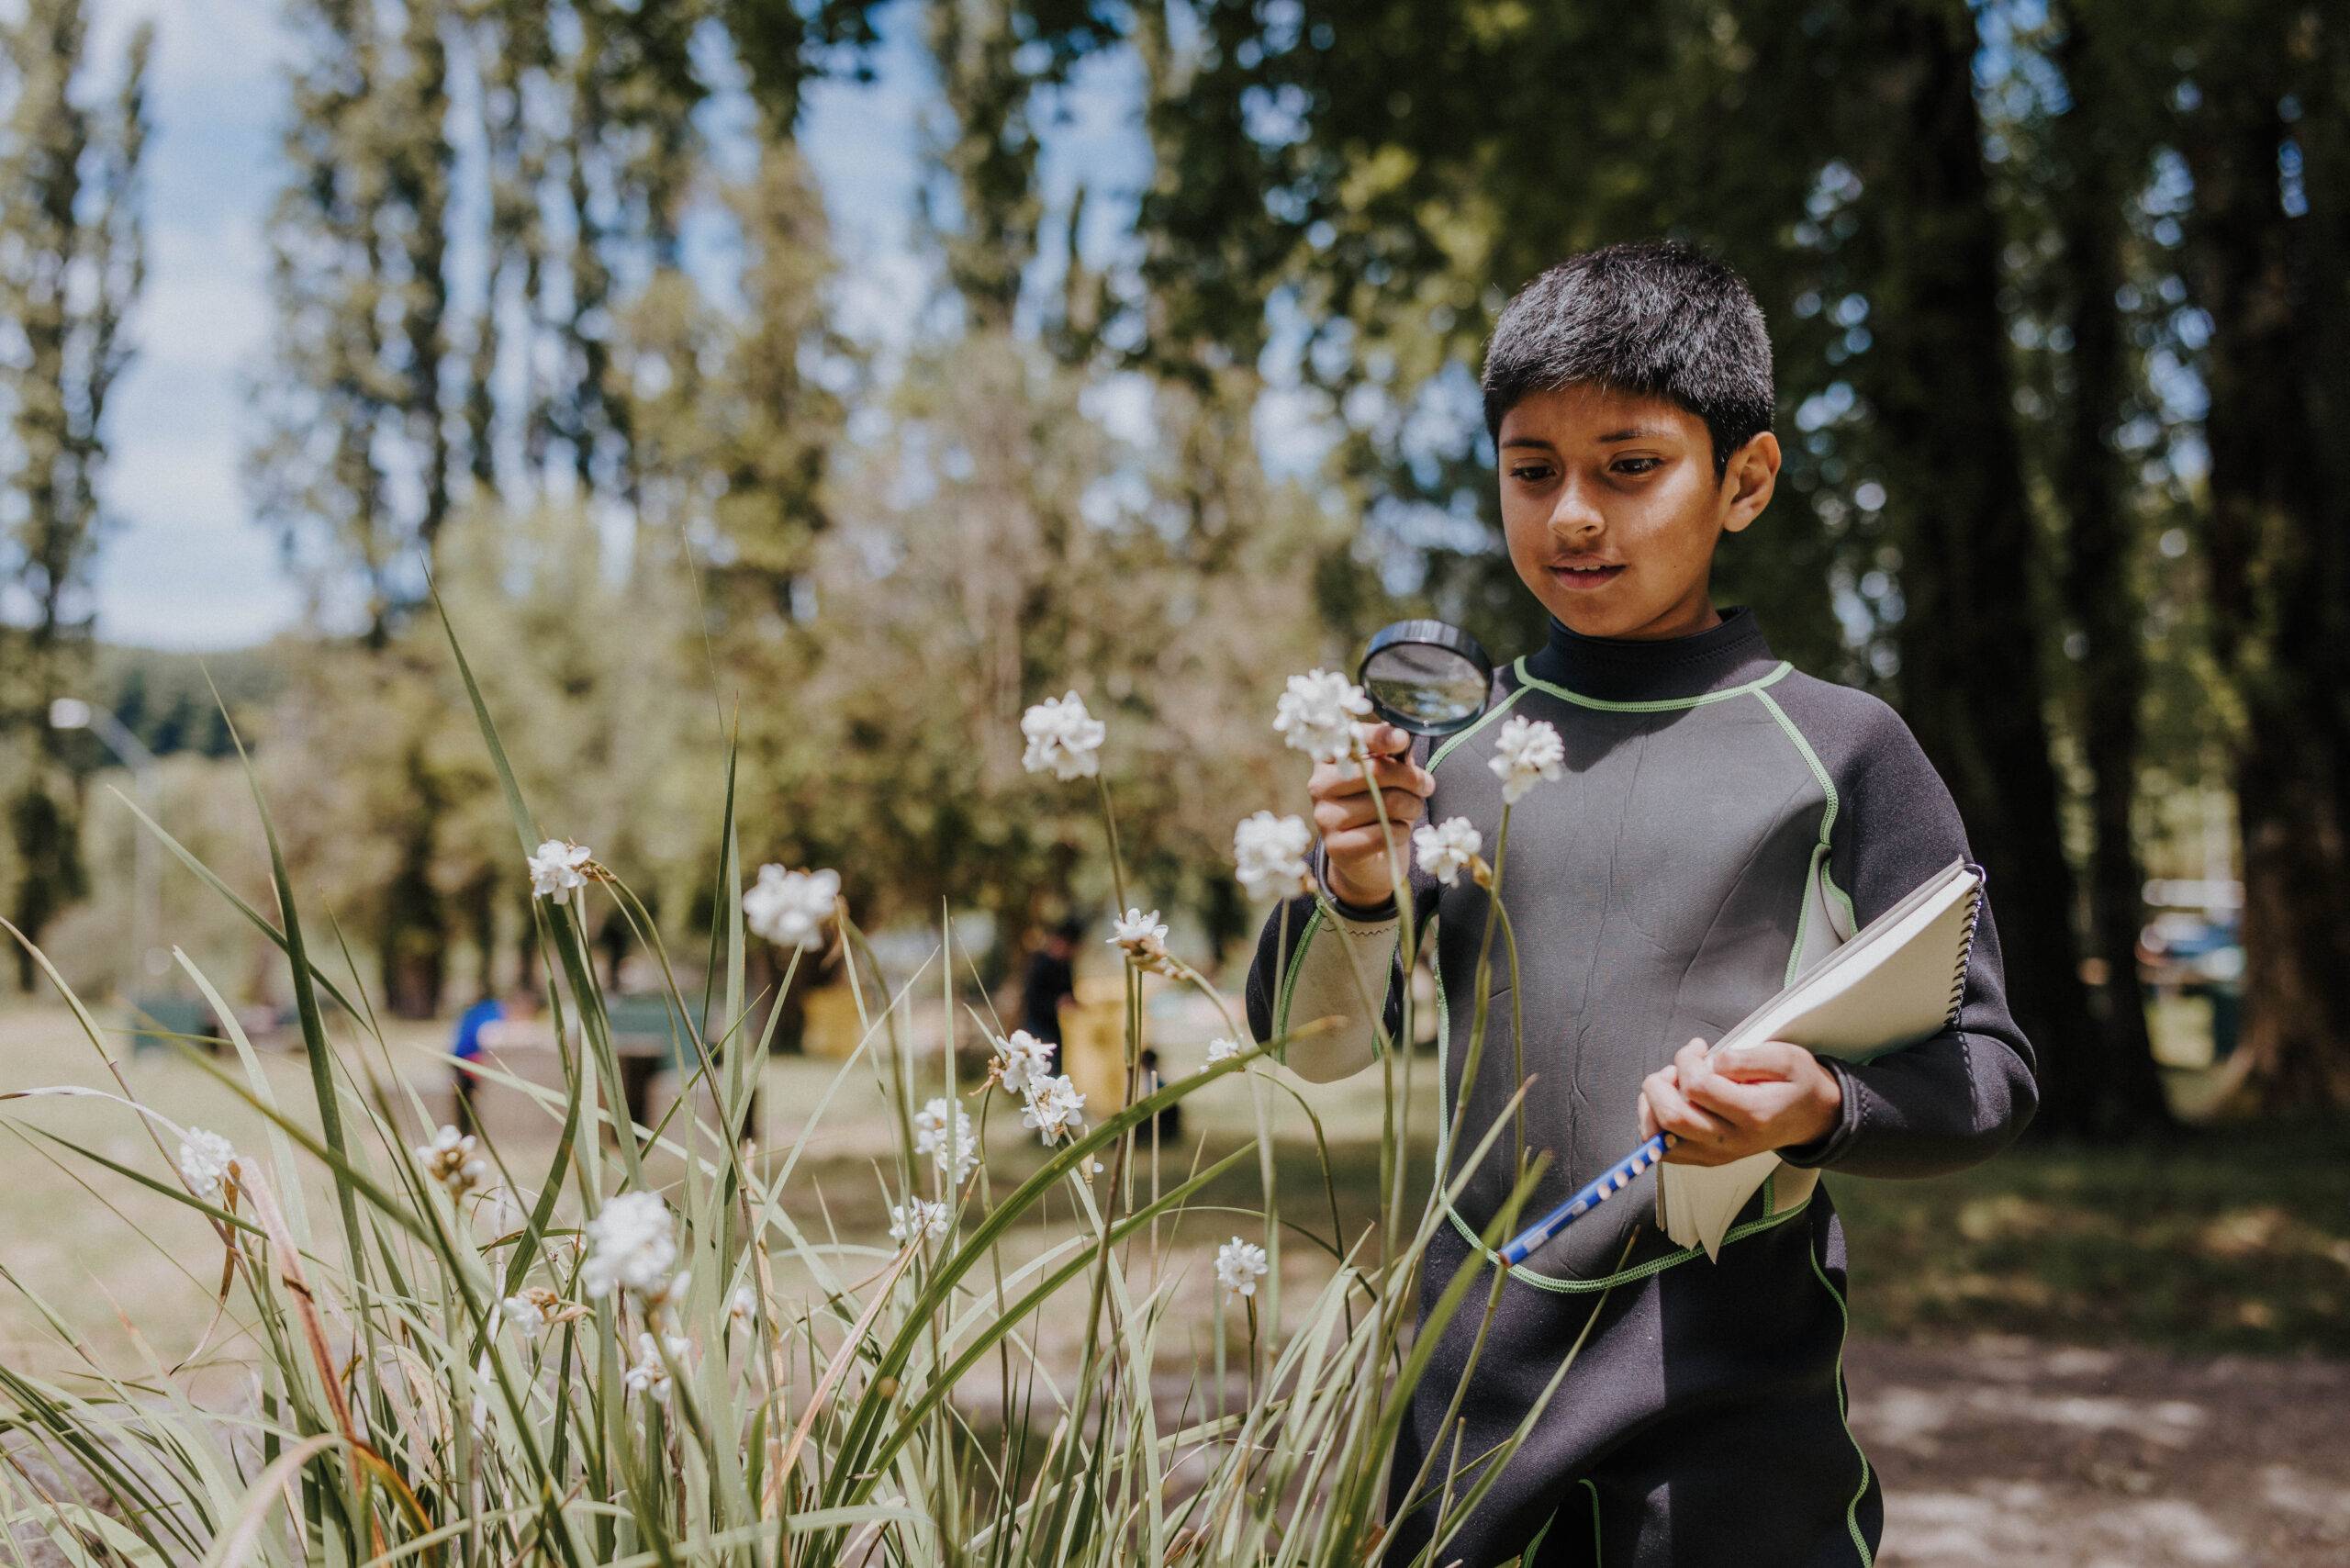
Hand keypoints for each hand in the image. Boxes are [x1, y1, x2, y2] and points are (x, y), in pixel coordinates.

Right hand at [1308, 723, 1432, 906]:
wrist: (1368, 859)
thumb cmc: (1380, 807)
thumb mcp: (1389, 778)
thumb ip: (1393, 758)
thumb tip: (1403, 738)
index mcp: (1329, 760)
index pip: (1351, 740)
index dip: (1378, 736)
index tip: (1402, 739)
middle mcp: (1319, 785)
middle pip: (1374, 772)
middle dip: (1410, 778)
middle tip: (1427, 786)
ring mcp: (1325, 817)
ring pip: (1385, 803)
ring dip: (1412, 806)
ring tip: (1413, 809)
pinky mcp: (1337, 847)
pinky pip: (1384, 833)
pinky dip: (1402, 832)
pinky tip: (1398, 833)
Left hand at [1638, 1038, 1841, 1165]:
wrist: (1811, 1117)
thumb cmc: (1796, 1083)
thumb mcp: (1784, 1057)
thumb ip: (1744, 1058)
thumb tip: (1708, 1063)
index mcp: (1753, 1113)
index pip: (1697, 1087)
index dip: (1686, 1060)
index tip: (1698, 1047)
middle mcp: (1732, 1140)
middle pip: (1671, 1118)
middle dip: (1658, 1084)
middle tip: (1676, 1069)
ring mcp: (1718, 1154)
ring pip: (1660, 1138)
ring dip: (1651, 1105)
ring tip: (1672, 1085)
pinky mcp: (1707, 1158)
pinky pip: (1664, 1150)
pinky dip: (1655, 1123)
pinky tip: (1672, 1102)